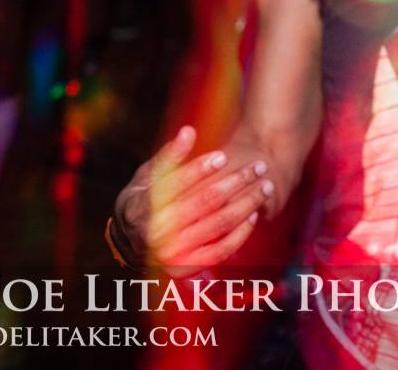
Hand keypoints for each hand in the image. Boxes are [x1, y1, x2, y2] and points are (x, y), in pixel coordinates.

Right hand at [113, 126, 274, 273]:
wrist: (131, 241)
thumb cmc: (144, 199)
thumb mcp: (147, 176)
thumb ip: (170, 155)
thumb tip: (189, 131)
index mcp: (144, 205)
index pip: (177, 183)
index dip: (201, 168)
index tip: (225, 155)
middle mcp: (157, 231)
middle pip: (205, 202)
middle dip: (236, 181)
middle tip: (259, 166)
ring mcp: (173, 251)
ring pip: (219, 225)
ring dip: (247, 204)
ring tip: (266, 186)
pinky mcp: (186, 265)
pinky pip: (221, 250)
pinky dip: (241, 233)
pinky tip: (254, 214)